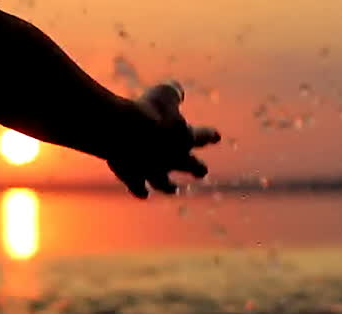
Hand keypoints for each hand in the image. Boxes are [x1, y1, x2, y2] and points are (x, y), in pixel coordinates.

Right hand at [106, 82, 219, 198]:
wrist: (124, 132)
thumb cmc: (147, 109)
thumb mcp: (163, 94)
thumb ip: (174, 94)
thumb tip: (179, 91)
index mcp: (185, 138)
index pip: (202, 136)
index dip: (209, 134)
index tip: (217, 136)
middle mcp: (174, 159)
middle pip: (190, 165)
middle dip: (197, 168)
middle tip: (203, 171)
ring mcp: (154, 171)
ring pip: (166, 183)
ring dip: (170, 187)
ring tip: (174, 189)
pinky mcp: (134, 177)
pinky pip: (139, 188)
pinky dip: (141, 191)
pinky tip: (143, 194)